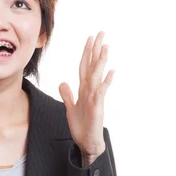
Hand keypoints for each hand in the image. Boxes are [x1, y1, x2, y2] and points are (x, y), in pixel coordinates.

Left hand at [58, 31, 114, 156]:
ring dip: (101, 61)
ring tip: (106, 46)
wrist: (87, 142)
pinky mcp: (97, 106)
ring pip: (97, 75)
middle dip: (95, 49)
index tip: (89, 38)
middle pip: (92, 66)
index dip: (86, 52)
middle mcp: (90, 90)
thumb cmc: (81, 126)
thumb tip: (63, 82)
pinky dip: (106, 82)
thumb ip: (67, 95)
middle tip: (101, 33)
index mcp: (83, 89)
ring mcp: (95, 97)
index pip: (84, 66)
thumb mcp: (70, 108)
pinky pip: (101, 92)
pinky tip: (111, 72)